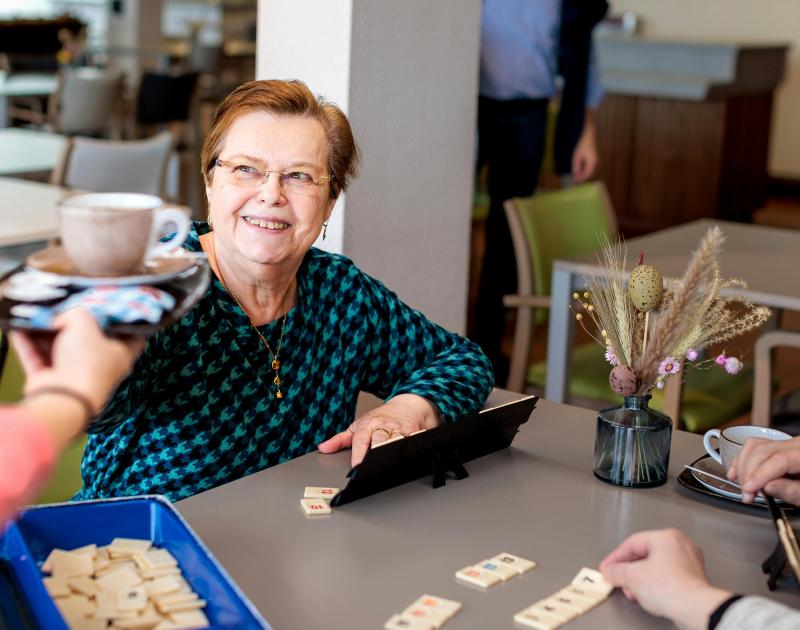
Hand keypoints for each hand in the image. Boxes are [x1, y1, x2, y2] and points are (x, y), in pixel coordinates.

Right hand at [11, 308, 143, 413]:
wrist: (62, 400)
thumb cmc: (86, 364)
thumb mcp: (84, 323)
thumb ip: (76, 314)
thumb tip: (61, 319)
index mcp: (120, 355)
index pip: (132, 338)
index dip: (125, 323)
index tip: (116, 310)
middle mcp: (99, 367)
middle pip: (90, 341)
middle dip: (76, 325)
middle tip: (66, 308)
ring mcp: (74, 376)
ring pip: (60, 349)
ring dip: (47, 334)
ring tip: (39, 316)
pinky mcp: (51, 382)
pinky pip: (38, 359)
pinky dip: (28, 345)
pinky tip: (19, 330)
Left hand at [318, 394, 440, 465]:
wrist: (407, 406)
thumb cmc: (380, 419)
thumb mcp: (358, 426)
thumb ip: (340, 440)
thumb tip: (323, 448)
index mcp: (368, 425)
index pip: (361, 441)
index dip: (359, 455)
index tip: (356, 467)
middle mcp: (384, 427)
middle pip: (381, 442)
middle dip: (377, 454)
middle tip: (372, 468)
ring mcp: (401, 430)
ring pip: (398, 443)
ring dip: (394, 453)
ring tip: (390, 465)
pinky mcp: (415, 433)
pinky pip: (414, 444)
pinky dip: (412, 451)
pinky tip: (410, 458)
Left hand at [571, 111, 597, 182]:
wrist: (588, 135)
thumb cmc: (582, 145)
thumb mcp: (576, 156)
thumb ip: (576, 166)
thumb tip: (575, 175)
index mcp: (592, 162)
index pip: (587, 174)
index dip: (581, 179)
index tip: (574, 181)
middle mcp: (596, 162)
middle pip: (589, 174)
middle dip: (582, 177)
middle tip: (574, 179)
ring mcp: (596, 160)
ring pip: (590, 171)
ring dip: (583, 174)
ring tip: (575, 175)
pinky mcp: (594, 158)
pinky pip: (590, 167)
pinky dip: (585, 170)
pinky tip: (579, 169)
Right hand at [599, 529, 731, 629]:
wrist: (695, 609)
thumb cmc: (669, 588)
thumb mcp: (632, 577)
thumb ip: (616, 571)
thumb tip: (610, 572)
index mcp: (666, 537)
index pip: (632, 543)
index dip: (615, 557)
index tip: (607, 568)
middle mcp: (680, 545)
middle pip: (645, 555)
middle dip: (629, 571)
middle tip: (619, 580)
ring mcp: (690, 561)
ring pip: (657, 566)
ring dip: (641, 579)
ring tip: (633, 592)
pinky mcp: (695, 578)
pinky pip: (669, 576)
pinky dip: (656, 584)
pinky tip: (649, 596)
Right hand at [728, 437, 799, 503]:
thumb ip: (791, 491)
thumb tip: (767, 486)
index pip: (778, 460)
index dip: (760, 475)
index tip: (749, 490)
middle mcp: (796, 444)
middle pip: (763, 451)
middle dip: (749, 472)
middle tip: (746, 493)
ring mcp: (787, 444)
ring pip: (754, 446)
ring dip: (743, 466)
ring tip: (743, 486)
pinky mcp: (778, 448)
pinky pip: (755, 447)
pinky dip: (742, 459)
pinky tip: (736, 472)